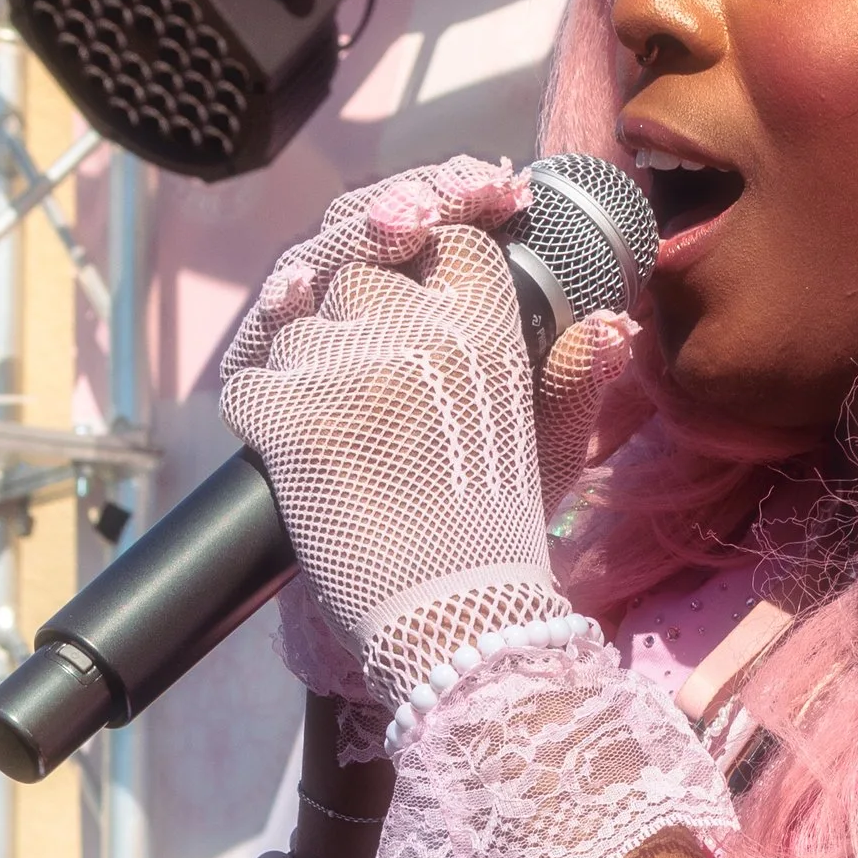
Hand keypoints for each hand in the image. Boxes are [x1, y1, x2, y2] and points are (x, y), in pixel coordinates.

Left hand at [220, 168, 629, 709]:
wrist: (457, 620)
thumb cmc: (501, 536)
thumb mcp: (555, 447)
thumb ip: (574, 377)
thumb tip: (608, 323)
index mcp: (486, 326)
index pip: (444, 237)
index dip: (421, 257)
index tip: (415, 304)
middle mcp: (416, 331)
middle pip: (357, 272)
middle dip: (353, 322)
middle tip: (371, 394)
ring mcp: (346, 370)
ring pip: (295, 322)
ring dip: (303, 370)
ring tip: (342, 438)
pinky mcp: (288, 417)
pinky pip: (248, 382)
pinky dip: (260, 418)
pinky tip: (297, 458)